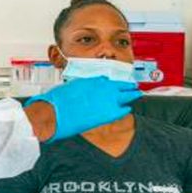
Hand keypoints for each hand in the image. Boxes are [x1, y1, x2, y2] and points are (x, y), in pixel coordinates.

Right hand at [26, 77, 141, 141]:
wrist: (54, 112)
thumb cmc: (58, 101)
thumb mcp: (70, 88)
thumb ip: (81, 89)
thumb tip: (84, 92)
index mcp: (92, 80)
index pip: (109, 79)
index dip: (114, 82)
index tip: (116, 84)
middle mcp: (103, 87)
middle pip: (122, 84)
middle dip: (128, 86)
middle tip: (133, 86)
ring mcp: (108, 99)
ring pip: (127, 95)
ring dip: (132, 94)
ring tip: (137, 94)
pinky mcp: (109, 112)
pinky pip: (123, 110)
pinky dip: (126, 109)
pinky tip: (127, 110)